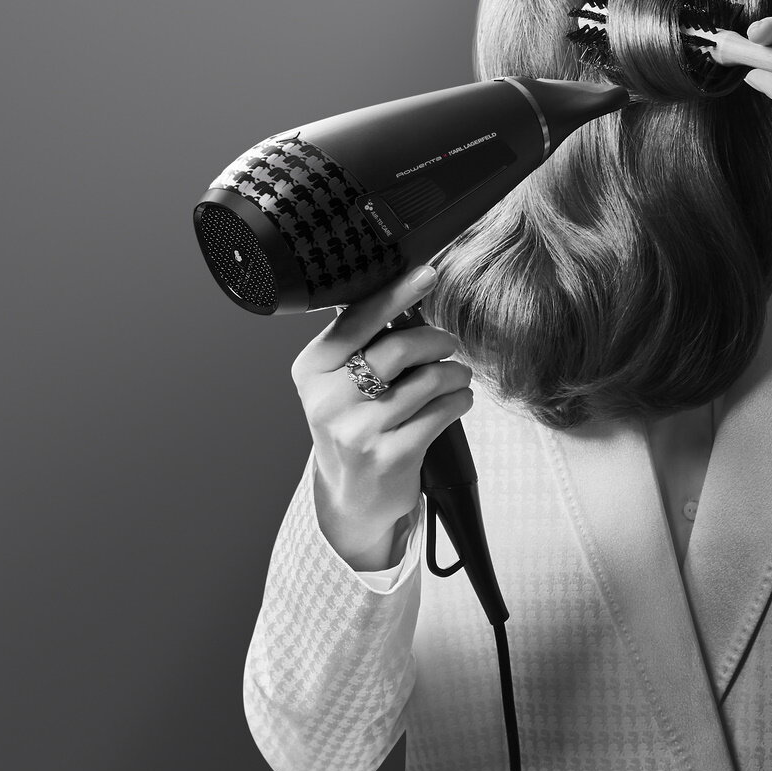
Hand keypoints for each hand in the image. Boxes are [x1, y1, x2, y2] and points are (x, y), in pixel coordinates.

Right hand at [290, 263, 473, 570]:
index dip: (396, 294)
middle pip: (397, 348)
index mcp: (311, 370)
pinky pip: (441, 412)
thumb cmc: (354, 424)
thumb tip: (408, 290)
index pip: (356, 321)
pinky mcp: (390, 457)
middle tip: (448, 344)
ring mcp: (358, 432)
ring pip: (426, 380)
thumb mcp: (340, 382)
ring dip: (454, 373)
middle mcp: (328, 401)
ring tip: (456, 376)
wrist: (352, 496)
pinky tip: (458, 401)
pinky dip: (460, 400)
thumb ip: (364, 342)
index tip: (426, 274)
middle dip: (436, 340)